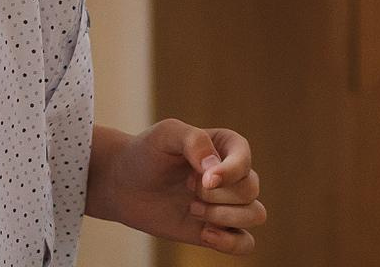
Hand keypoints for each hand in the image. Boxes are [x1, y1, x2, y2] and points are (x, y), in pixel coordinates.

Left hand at [86, 120, 264, 255]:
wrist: (124, 184)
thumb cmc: (147, 153)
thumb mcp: (166, 134)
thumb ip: (194, 140)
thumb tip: (216, 170)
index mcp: (227, 146)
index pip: (245, 161)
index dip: (228, 174)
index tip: (201, 180)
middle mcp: (233, 174)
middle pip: (250, 189)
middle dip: (218, 195)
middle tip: (187, 188)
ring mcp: (228, 204)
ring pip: (256, 214)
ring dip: (224, 216)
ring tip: (192, 209)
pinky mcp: (218, 229)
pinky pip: (246, 244)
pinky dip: (232, 243)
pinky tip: (205, 234)